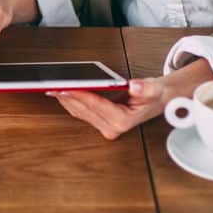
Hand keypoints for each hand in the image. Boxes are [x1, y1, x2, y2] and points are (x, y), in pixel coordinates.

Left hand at [47, 79, 166, 139]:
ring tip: (52, 87)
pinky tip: (63, 92)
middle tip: (53, 85)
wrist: (159, 101)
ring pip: (79, 112)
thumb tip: (134, 87)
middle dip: (68, 96)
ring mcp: (105, 127)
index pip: (96, 105)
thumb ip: (144, 89)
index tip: (67, 88)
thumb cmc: (155, 96)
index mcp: (123, 121)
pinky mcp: (100, 123)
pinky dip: (71, 101)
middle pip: (84, 109)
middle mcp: (112, 127)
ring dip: (66, 99)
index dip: (81, 95)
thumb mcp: (154, 89)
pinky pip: (81, 112)